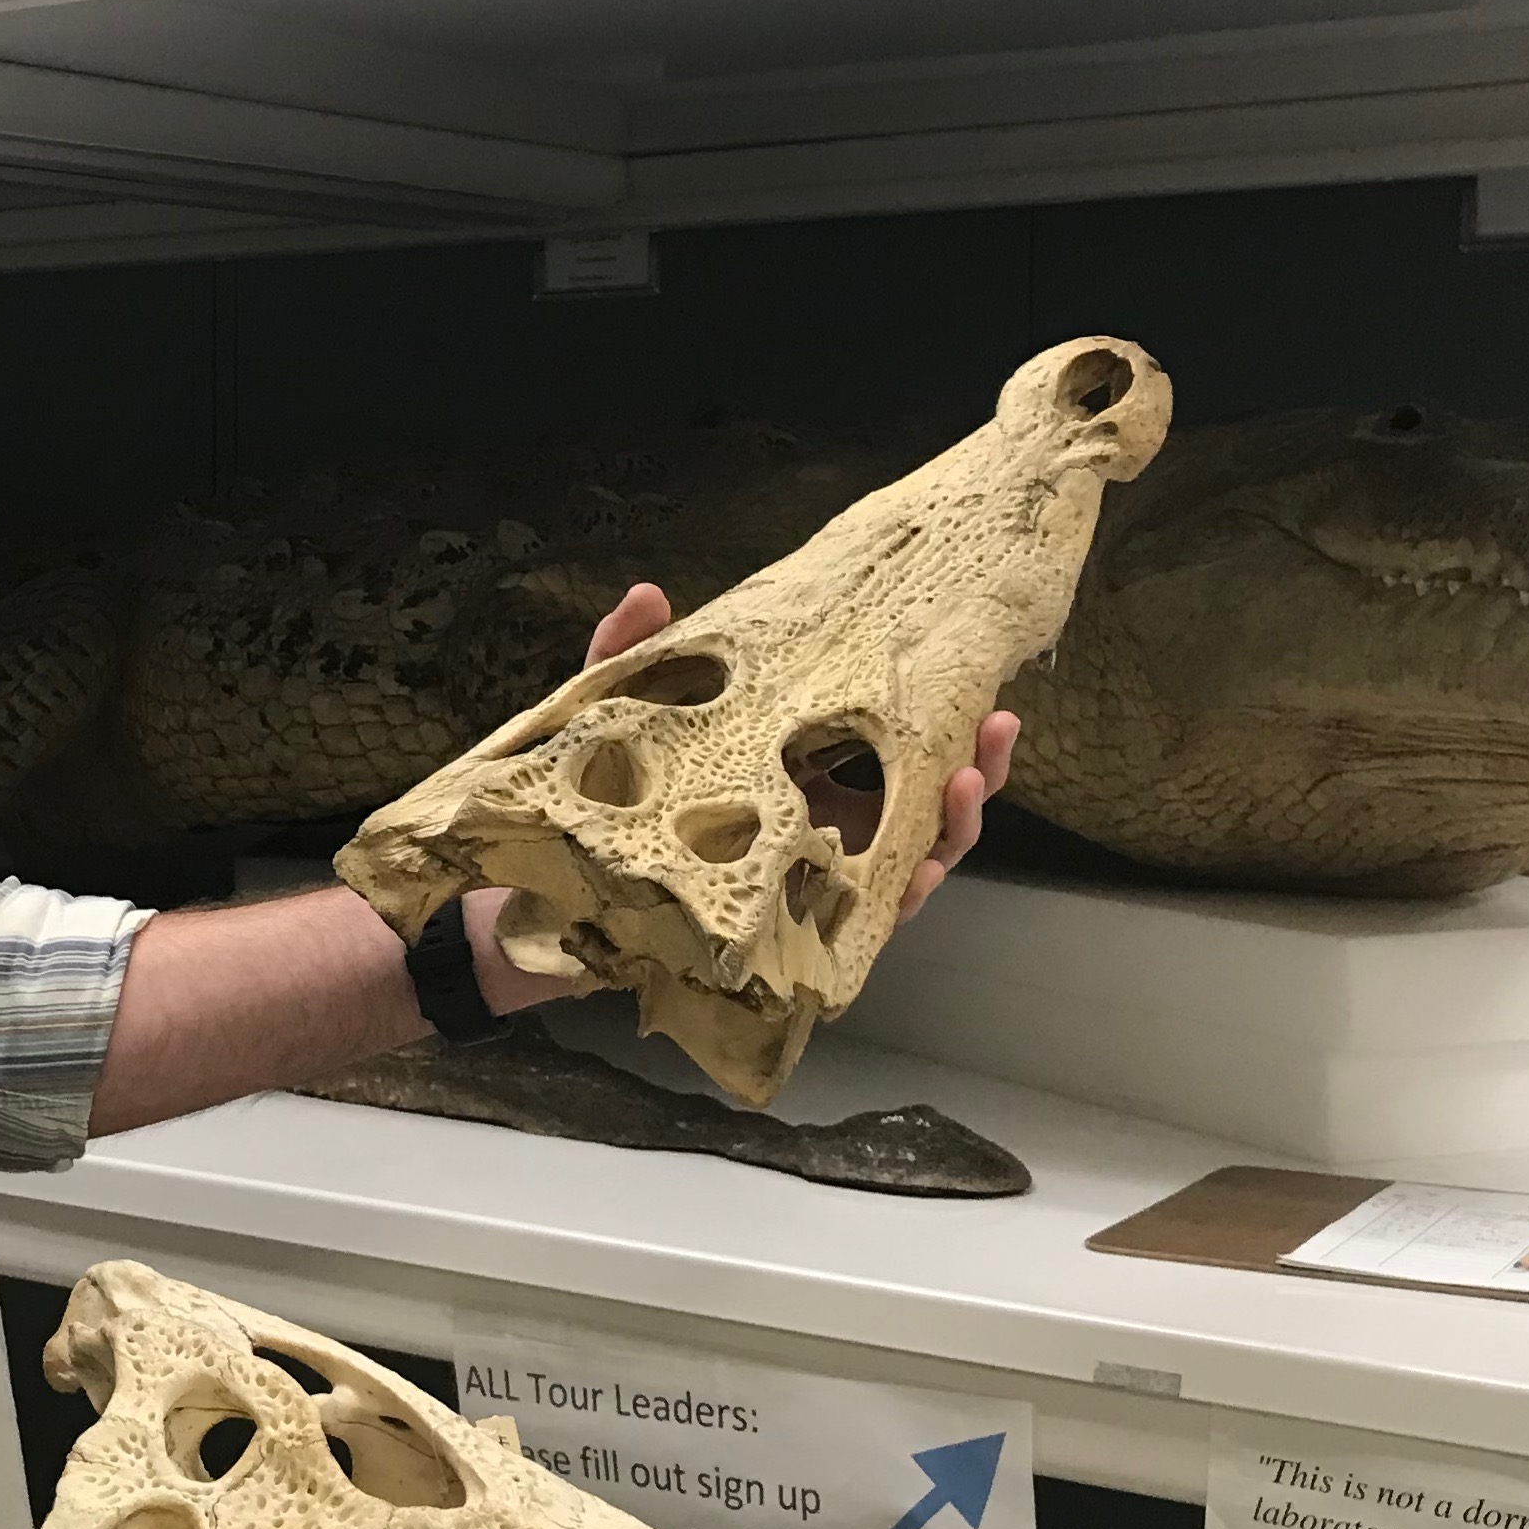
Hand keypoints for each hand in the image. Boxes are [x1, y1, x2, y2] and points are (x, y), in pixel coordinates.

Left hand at [567, 584, 1014, 917]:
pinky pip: (859, 925)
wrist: (532, 901)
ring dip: (950, 828)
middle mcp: (811, 826)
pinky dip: (896, 900)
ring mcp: (806, 881)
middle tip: (996, 725)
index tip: (974, 671)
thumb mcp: (611, 722)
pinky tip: (916, 874)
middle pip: (918, 799)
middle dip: (973, 766)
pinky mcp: (786, 936)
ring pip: (906, 861)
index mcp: (789, 767)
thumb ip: (633, 657)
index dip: (937, 710)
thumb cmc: (583, 806)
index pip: (884, 736)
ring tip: (967, 786)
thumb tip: (648, 592)